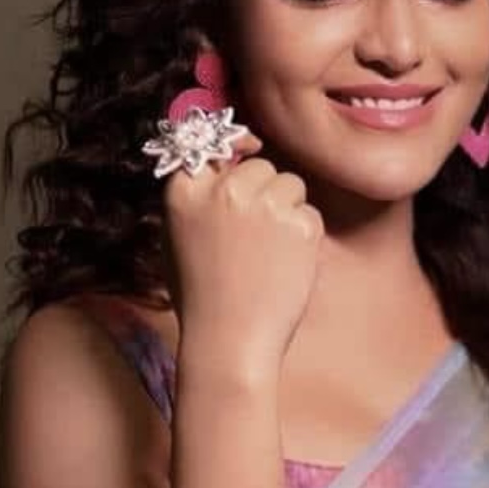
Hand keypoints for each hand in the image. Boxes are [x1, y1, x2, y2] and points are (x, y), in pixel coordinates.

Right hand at [163, 129, 324, 371]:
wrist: (230, 341)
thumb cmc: (202, 298)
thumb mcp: (177, 238)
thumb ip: (199, 198)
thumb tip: (225, 161)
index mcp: (184, 191)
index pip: (211, 145)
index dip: (234, 147)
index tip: (248, 148)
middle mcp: (223, 190)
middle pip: (261, 165)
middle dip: (265, 191)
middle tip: (257, 236)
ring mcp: (263, 205)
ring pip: (291, 184)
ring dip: (288, 210)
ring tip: (269, 254)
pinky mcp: (298, 225)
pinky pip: (311, 214)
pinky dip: (305, 237)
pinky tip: (285, 266)